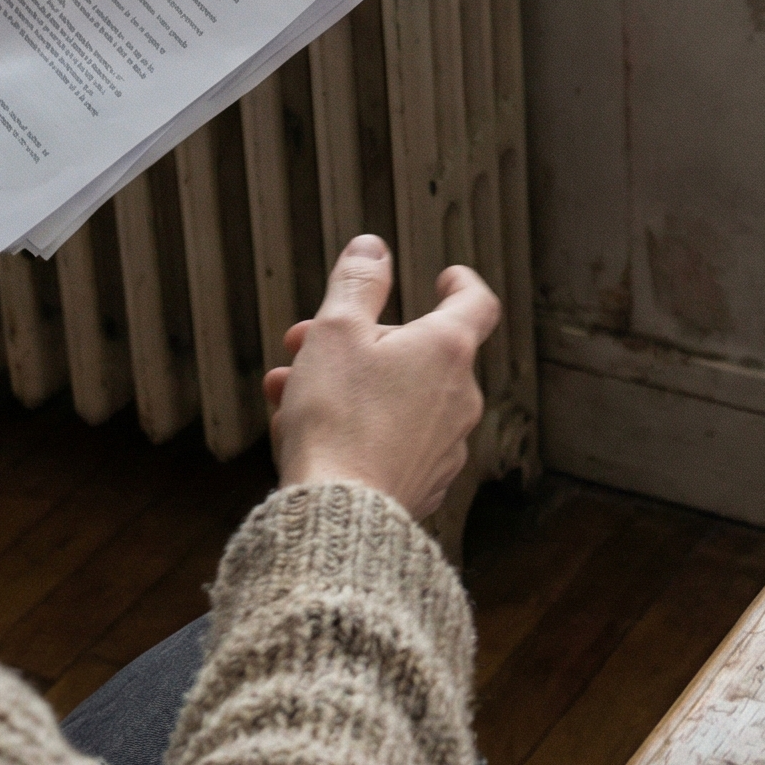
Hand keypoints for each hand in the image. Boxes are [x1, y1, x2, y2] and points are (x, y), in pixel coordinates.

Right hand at [265, 237, 501, 517]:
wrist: (339, 517)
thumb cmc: (336, 419)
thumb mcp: (335, 333)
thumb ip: (357, 283)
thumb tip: (372, 247)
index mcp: (448, 349)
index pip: (476, 302)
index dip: (461, 284)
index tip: (445, 278)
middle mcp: (461, 396)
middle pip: (418, 352)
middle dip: (361, 341)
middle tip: (305, 344)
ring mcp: (447, 444)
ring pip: (397, 398)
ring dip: (350, 386)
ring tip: (288, 391)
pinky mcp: (425, 482)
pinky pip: (394, 441)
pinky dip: (360, 429)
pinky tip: (309, 437)